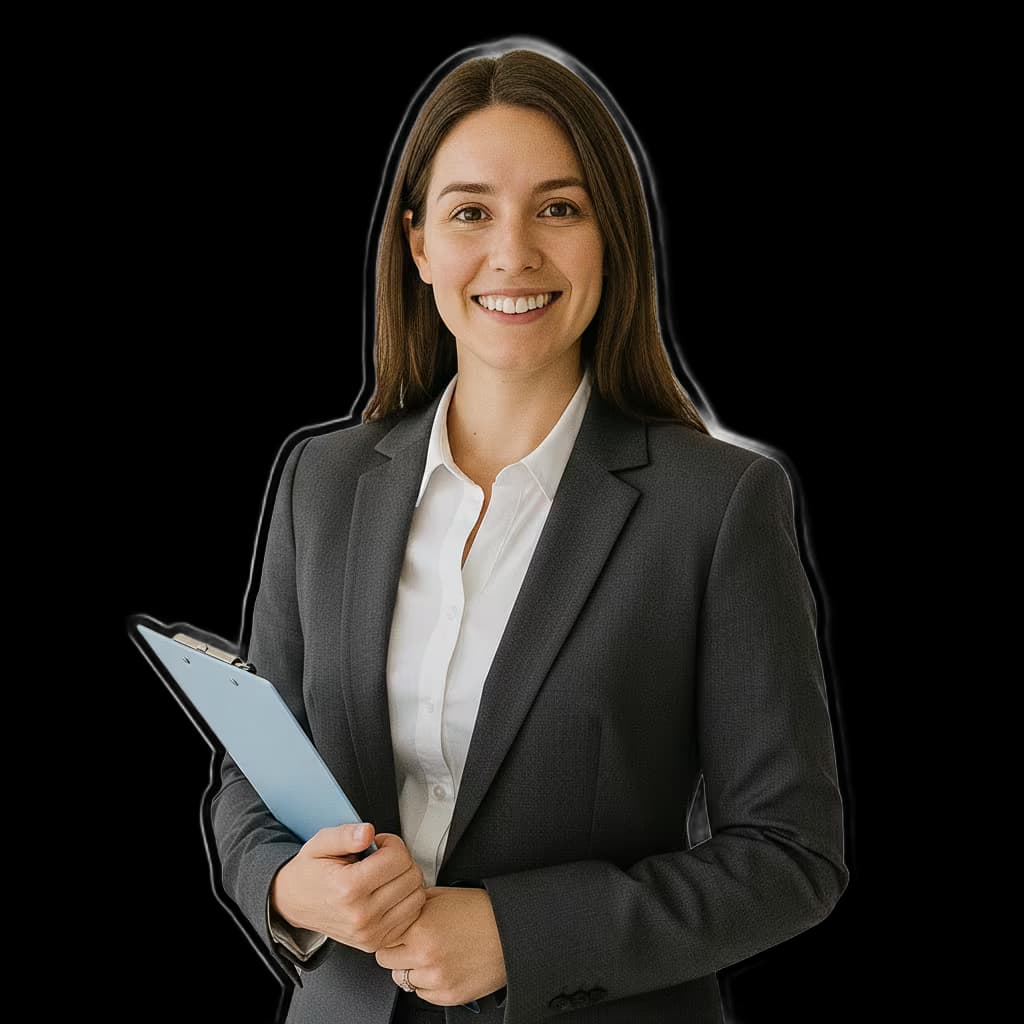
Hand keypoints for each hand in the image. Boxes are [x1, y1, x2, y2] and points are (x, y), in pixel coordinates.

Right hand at [270, 824, 426, 952]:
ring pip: (417, 896)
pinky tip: (390, 892)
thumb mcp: (320, 844)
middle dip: (401, 860)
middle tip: (382, 859)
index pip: (397, 858)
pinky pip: (412, 916)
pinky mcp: (376, 942)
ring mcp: (370, 933)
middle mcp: (361, 915)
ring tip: (386, 875)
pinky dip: (407, 900)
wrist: (294, 904)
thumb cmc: (310, 873)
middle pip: (411, 876)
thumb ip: (346, 835)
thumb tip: (368, 833)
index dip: (391, 842)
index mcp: (348, 888)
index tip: (378, 844)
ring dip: (407, 880)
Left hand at [374, 886, 507, 1006]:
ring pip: (402, 979)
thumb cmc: (481, 911)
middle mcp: (425, 955)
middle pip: (386, 960)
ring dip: (412, 968)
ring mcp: (436, 978)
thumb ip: (414, 904)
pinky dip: (428, 983)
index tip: (395, 931)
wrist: (510, 932)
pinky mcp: (448, 995)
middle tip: (412, 942)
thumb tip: (395, 909)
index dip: (389, 932)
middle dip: (396, 950)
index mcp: (420, 927)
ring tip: (432, 954)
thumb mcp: (443, 895)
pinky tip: (443, 966)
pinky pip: (422, 994)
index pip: (382, 936)